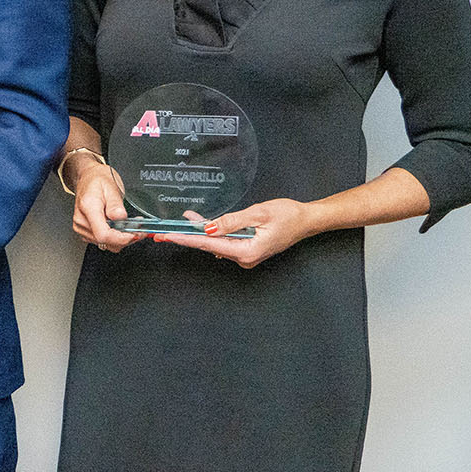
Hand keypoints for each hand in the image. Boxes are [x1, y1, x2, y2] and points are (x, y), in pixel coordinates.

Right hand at [69, 159, 146, 252]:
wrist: (88, 178)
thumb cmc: (98, 180)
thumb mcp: (111, 186)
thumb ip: (116, 204)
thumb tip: (121, 218)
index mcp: (88, 208)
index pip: (103, 234)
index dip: (121, 239)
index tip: (134, 235)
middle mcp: (82, 221)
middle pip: (105, 241)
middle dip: (125, 238)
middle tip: (139, 229)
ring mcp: (81, 228)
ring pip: (105, 244)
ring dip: (121, 239)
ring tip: (131, 227)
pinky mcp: (84, 232)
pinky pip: (102, 242)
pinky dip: (114, 238)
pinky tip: (120, 228)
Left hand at [151, 199, 315, 267]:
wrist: (307, 220)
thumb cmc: (288, 216)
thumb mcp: (258, 213)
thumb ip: (232, 222)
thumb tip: (208, 228)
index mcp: (247, 252)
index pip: (209, 245)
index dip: (186, 239)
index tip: (168, 237)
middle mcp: (244, 258)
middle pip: (209, 246)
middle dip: (188, 236)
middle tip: (163, 233)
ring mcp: (245, 255)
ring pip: (216, 243)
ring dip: (200, 231)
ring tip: (183, 220)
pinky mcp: (246, 249)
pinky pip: (225, 241)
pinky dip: (213, 231)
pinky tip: (201, 222)